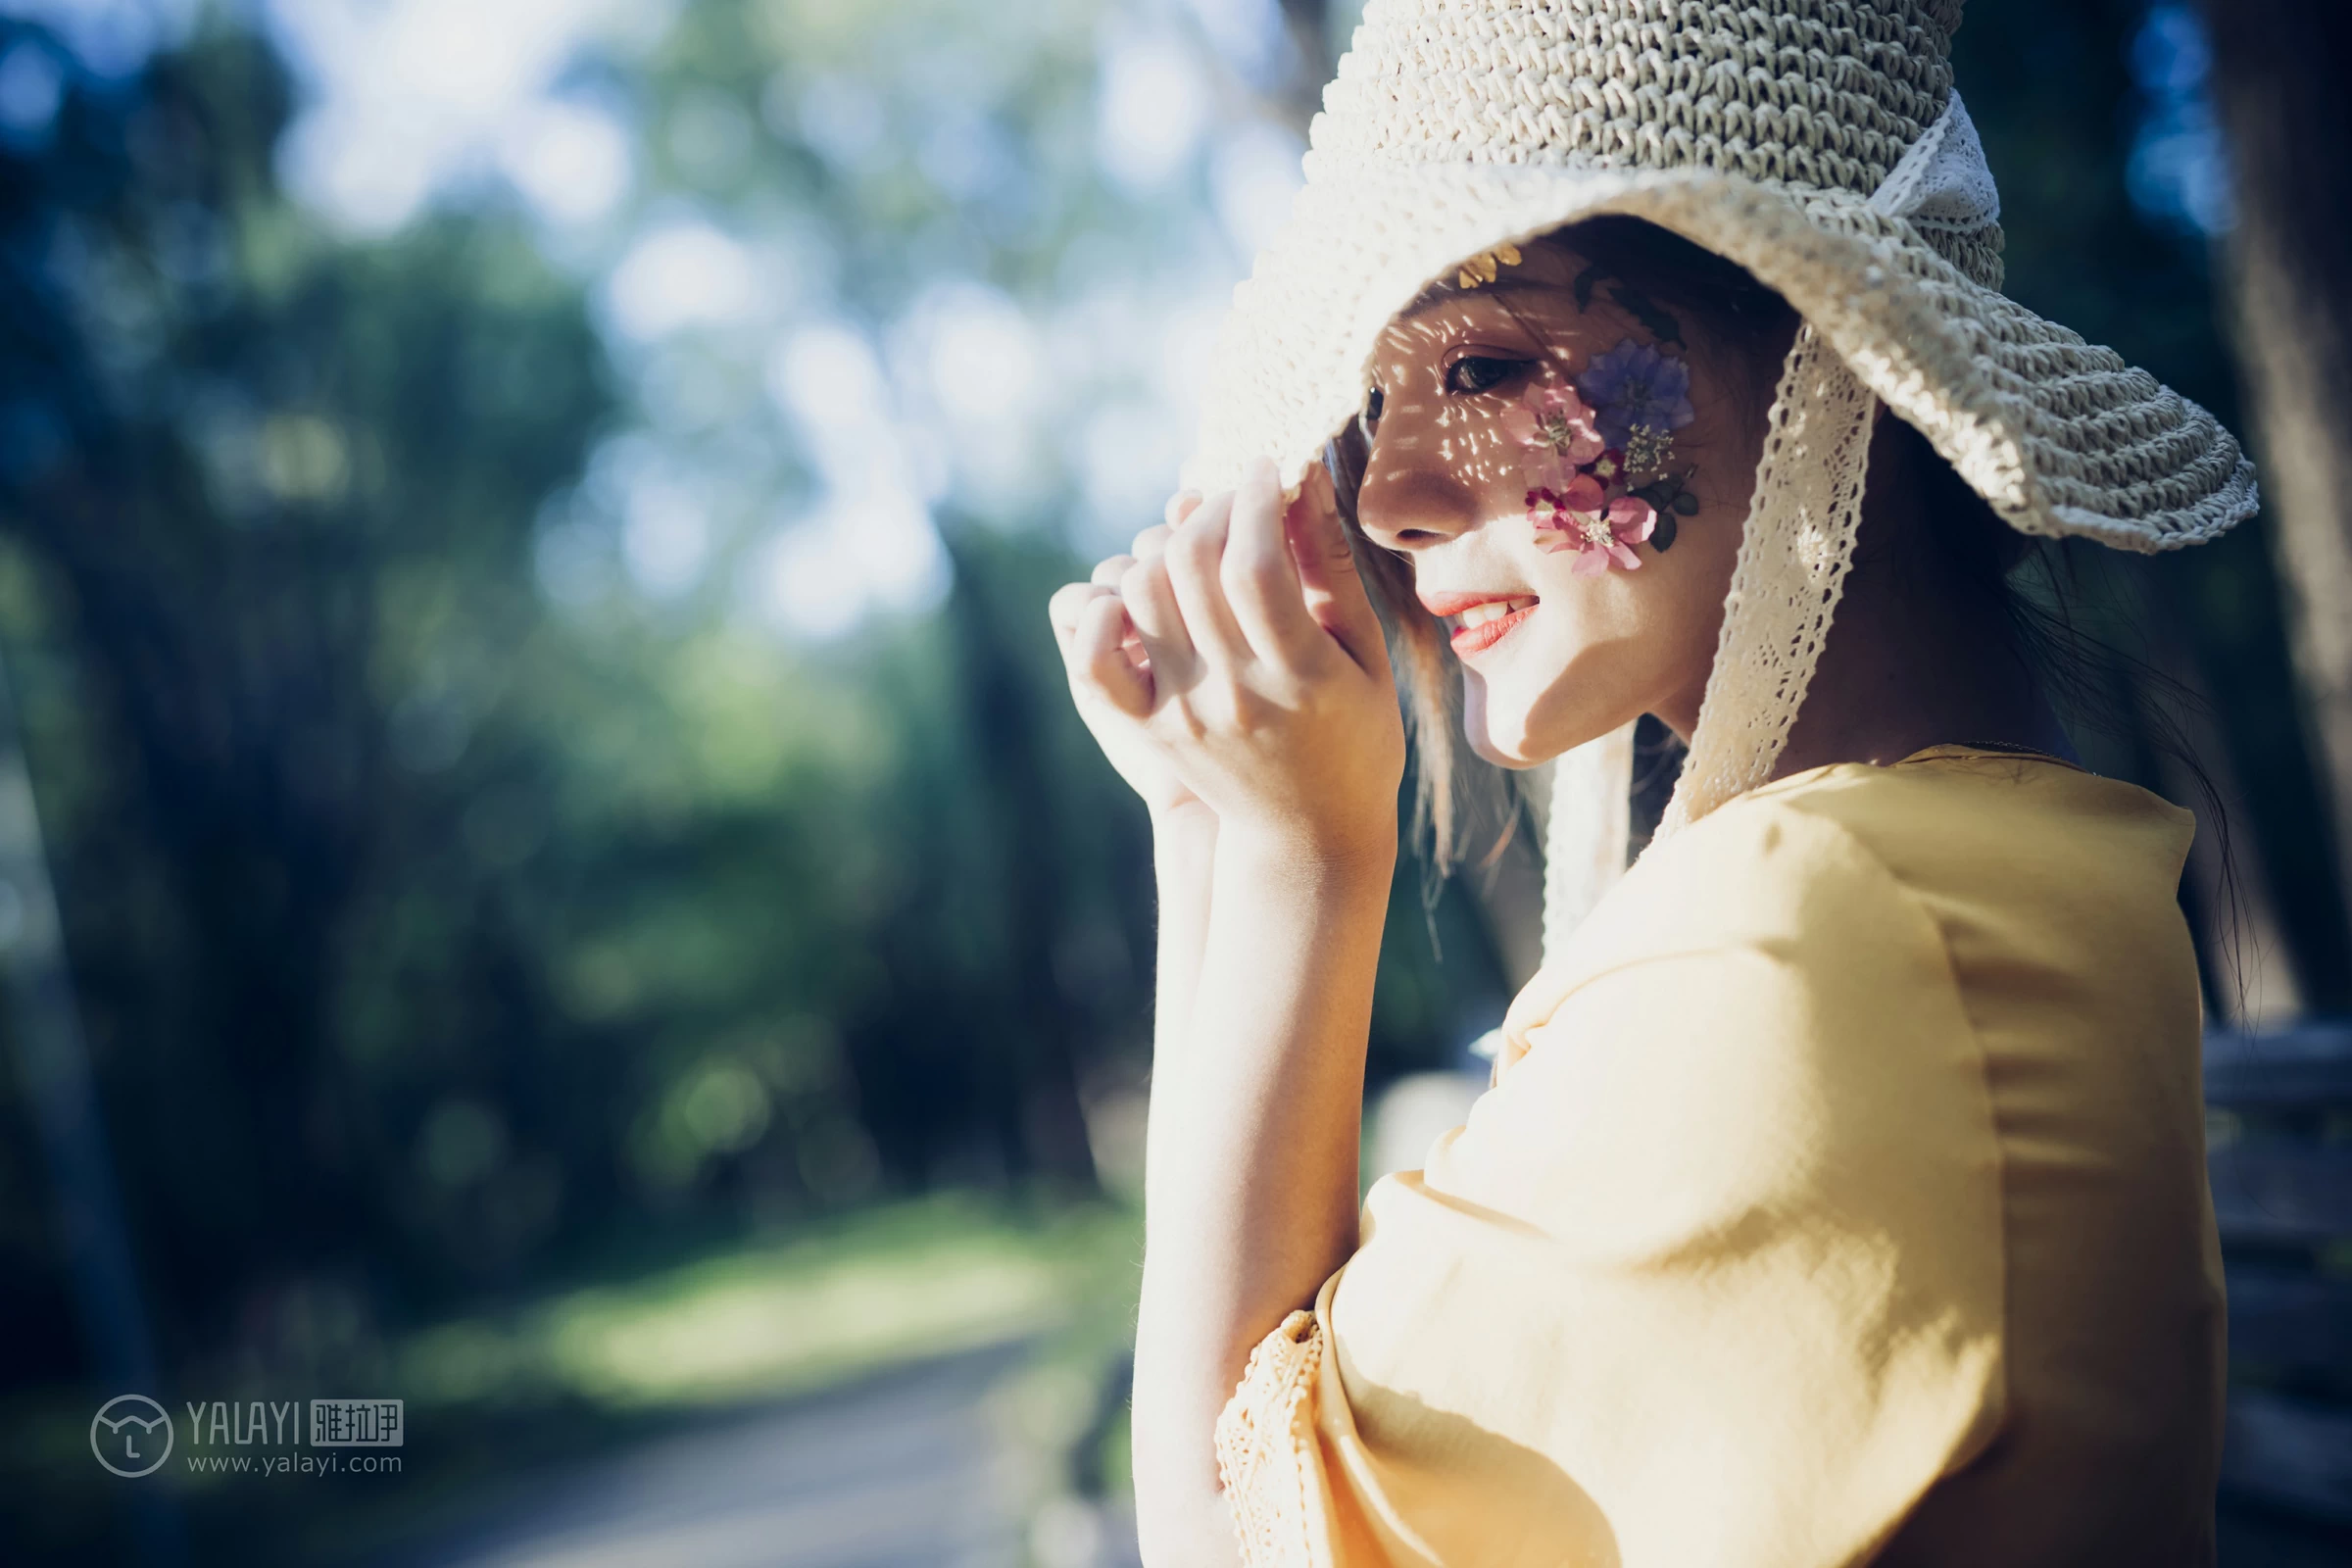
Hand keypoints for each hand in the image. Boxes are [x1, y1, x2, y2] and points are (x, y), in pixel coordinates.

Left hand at [1067, 458, 1404, 866]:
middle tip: (1235, 503)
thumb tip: (1300, 479)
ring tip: (1197, 549)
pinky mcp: (1147, 729)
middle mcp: (1233, 694)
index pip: (1254, 562)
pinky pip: (1093, 657)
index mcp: (1299, 675)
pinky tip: (1136, 595)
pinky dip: (1100, 611)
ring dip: (1163, 549)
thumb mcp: (1367, 656)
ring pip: (1140, 593)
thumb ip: (1330, 569)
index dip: (1253, 498)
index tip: (1266, 470)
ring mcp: (1181, 712)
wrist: (1308, 837)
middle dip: (1212, 510)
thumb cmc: (1355, 738)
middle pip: (1190, 565)